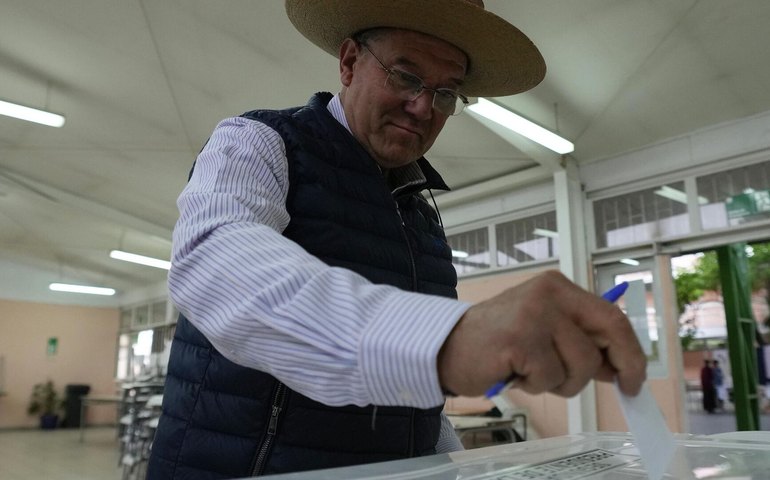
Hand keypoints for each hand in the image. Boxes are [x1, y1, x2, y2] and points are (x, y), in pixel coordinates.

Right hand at [437, 270, 645, 397]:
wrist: (447, 346)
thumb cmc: (497, 342)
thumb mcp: (544, 332)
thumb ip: (578, 341)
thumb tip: (618, 365)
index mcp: (558, 287)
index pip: (611, 315)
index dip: (630, 349)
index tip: (635, 375)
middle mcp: (548, 294)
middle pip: (608, 332)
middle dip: (620, 365)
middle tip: (624, 387)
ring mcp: (534, 315)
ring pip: (580, 364)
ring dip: (561, 382)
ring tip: (533, 373)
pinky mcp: (519, 340)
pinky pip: (550, 378)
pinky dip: (535, 385)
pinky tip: (515, 373)